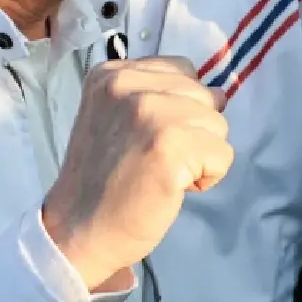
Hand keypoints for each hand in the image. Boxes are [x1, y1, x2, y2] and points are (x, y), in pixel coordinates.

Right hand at [43, 58, 233, 292]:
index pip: (183, 70)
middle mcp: (129, 85)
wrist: (78, 231)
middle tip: (152, 160)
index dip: (179, 108)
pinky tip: (172, 187)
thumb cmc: (102, 181)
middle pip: (205, 95)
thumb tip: (219, 94)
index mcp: (111, 74)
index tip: (148, 138)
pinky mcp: (170, 146)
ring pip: (217, 124)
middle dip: (192, 131)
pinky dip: (206, 177)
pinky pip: (222, 154)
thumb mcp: (114, 117)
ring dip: (199, 155)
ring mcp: (149, 113)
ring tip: (160, 173)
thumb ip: (154, 96)